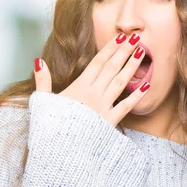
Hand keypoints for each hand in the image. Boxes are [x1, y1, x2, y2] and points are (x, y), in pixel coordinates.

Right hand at [33, 33, 150, 126]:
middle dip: (125, 51)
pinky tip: (147, 85)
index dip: (110, 48)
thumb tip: (39, 62)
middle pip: (112, 68)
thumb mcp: (42, 100)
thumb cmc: (49, 125)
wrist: (59, 149)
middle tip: (137, 38)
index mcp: (79, 86)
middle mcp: (94, 93)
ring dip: (132, 67)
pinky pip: (126, 106)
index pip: (98, 62)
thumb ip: (42, 80)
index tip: (121, 37)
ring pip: (121, 82)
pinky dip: (137, 96)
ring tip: (142, 54)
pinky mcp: (110, 121)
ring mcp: (104, 106)